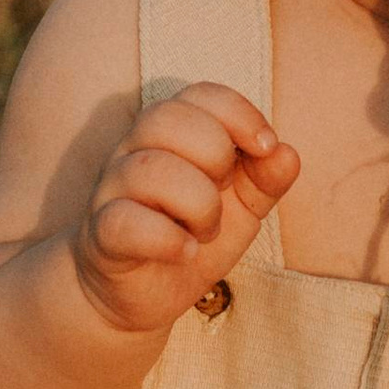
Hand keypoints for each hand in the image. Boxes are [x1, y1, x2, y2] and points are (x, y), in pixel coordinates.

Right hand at [74, 84, 298, 335]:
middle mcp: (135, 150)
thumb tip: (287, 154)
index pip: (200, 94)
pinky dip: (167, 238)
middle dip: (215, 154)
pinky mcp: (102, 233)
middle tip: (223, 192)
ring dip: (197, 204)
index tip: (266, 147)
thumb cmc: (191, 233)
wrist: (144, 293)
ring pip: (150, 169)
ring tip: (206, 231)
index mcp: (171, 133)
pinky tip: (187, 251)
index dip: (239, 114)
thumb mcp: (242, 207)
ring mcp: (112, 190)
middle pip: (167, 118)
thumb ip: (266, 179)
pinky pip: (125, 220)